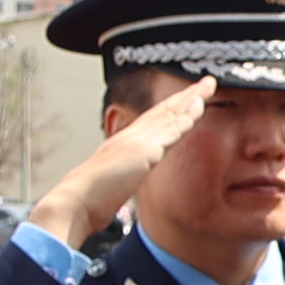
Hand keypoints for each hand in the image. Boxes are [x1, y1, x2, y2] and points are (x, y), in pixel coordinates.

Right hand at [29, 75, 208, 251]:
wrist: (77, 201)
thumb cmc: (90, 199)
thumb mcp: (112, 184)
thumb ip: (122, 178)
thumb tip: (123, 184)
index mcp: (125, 144)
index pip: (154, 122)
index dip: (171, 110)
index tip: (188, 100)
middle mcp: (131, 136)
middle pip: (164, 111)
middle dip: (186, 96)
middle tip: (205, 83)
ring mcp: (138, 140)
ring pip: (170, 114)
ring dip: (190, 99)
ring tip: (207, 86)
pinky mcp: (144, 149)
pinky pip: (171, 128)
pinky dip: (186, 116)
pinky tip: (199, 105)